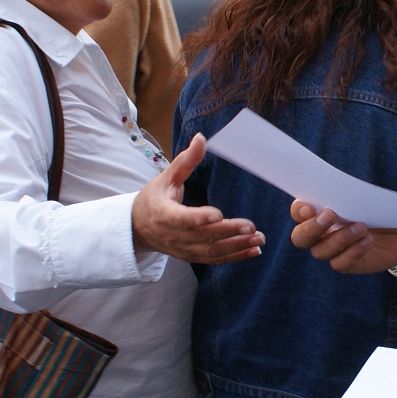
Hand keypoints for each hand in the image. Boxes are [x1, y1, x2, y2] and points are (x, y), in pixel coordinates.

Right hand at [132, 134, 264, 265]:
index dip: (199, 218)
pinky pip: (214, 259)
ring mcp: (183, 248)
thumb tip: (201, 138)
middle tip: (251, 227)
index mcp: (163, 213)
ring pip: (211, 251)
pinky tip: (253, 250)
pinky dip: (234, 257)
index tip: (218, 214)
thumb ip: (185, 161)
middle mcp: (173, 235)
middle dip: (228, 232)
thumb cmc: (154, 198)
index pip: (181, 218)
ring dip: (236, 246)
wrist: (138, 226)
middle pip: (202, 236)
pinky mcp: (191, 256)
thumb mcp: (166, 177)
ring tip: (258, 238)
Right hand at [288, 201, 396, 273]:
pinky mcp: (347, 264)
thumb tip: (342, 190)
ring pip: (321, 251)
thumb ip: (350, 194)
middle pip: (300, 237)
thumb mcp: (367, 197)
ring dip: (340, 238)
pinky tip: (368, 241)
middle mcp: (320, 234)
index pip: (299, 212)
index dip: (299, 210)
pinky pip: (340, 263)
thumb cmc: (379, 209)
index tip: (310, 206)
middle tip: (330, 215)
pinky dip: (353, 251)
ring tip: (362, 227)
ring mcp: (332, 251)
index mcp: (319, 213)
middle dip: (311, 227)